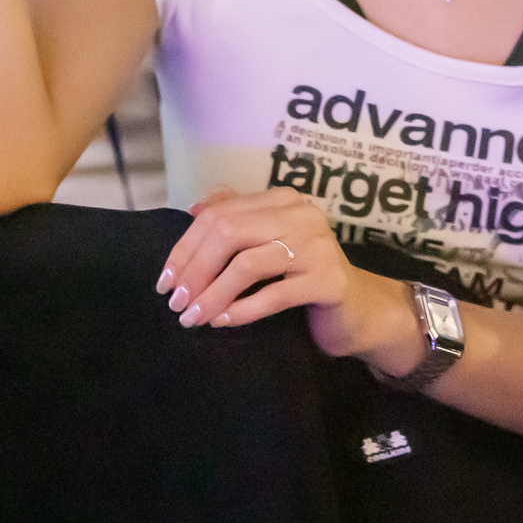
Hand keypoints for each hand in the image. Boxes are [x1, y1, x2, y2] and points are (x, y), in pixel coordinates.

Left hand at [157, 186, 417, 367]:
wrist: (356, 311)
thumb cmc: (303, 277)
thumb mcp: (269, 244)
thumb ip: (238, 219)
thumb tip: (195, 207)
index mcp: (283, 200)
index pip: (220, 214)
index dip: (185, 247)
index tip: (165, 281)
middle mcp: (302, 215)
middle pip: (229, 233)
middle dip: (194, 270)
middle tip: (175, 302)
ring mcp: (318, 247)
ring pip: (247, 264)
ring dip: (212, 294)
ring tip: (192, 318)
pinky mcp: (328, 281)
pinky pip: (273, 295)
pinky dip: (241, 310)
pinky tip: (222, 322)